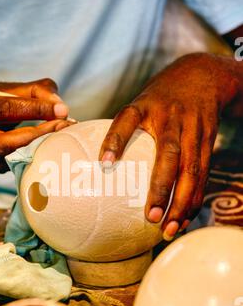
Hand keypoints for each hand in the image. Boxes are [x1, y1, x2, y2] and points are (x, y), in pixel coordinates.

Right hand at [0, 78, 72, 172]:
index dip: (36, 109)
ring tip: (59, 137)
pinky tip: (42, 147)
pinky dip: (30, 155)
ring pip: (13, 158)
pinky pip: (13, 164)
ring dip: (39, 147)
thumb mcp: (2, 89)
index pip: (4, 108)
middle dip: (39, 136)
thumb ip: (34, 91)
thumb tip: (59, 106)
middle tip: (63, 127)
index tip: (61, 110)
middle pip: (7, 143)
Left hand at [99, 53, 240, 239]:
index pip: (126, 120)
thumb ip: (124, 127)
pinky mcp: (208, 140)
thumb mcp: (140, 101)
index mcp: (145, 105)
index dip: (115, 140)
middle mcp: (171, 117)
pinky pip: (203, 174)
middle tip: (150, 217)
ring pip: (192, 169)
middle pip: (168, 154)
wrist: (203, 76)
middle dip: (161, 187)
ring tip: (168, 229)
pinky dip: (194, 198)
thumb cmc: (160, 97)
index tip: (103, 164)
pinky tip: (184, 219)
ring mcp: (193, 129)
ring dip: (181, 202)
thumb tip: (97, 165)